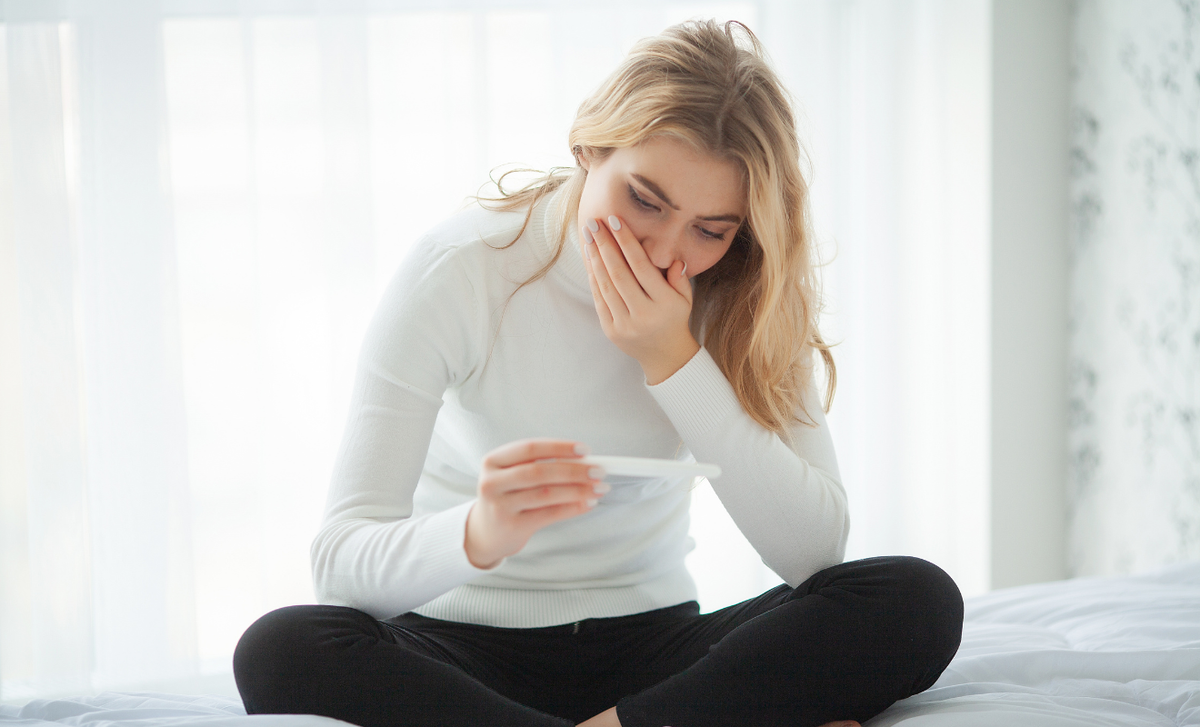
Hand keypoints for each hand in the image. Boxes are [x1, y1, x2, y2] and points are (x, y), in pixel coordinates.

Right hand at [464, 439, 607, 568]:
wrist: (485, 533)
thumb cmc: (507, 496)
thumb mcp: (513, 475)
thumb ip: (542, 465)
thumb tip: (585, 462)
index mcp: (493, 461)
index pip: (530, 448)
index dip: (559, 447)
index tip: (584, 450)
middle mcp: (493, 482)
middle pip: (539, 471)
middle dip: (574, 470)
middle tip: (598, 471)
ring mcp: (500, 506)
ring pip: (546, 494)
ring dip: (578, 490)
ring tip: (599, 488)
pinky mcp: (512, 526)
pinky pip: (549, 514)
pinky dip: (573, 508)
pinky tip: (587, 503)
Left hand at [582, 215, 700, 383]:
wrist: (664, 355)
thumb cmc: (674, 318)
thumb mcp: (685, 299)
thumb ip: (679, 278)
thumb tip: (672, 259)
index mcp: (665, 304)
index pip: (642, 267)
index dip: (627, 242)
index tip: (615, 221)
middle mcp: (644, 315)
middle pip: (619, 273)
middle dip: (605, 245)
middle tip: (594, 223)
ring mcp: (625, 324)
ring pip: (606, 285)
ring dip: (595, 258)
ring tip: (589, 237)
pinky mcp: (611, 331)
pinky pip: (599, 299)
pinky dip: (593, 278)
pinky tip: (590, 259)